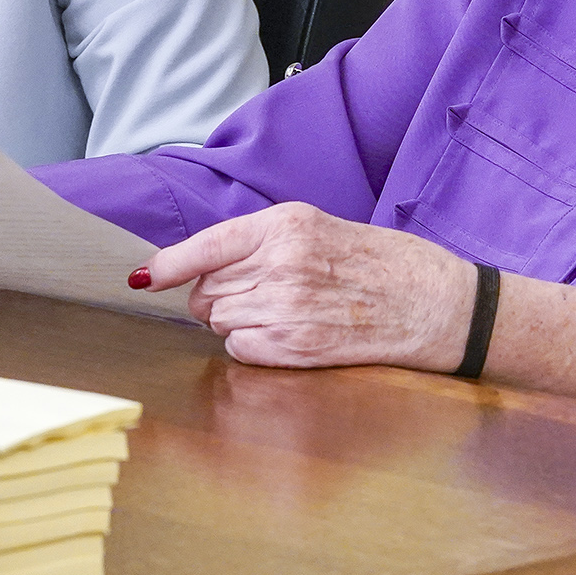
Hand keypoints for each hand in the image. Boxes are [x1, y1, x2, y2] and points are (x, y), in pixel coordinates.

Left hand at [139, 202, 473, 370]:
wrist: (432, 301)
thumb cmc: (378, 261)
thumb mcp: (316, 226)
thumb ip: (258, 241)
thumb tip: (196, 269)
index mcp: (285, 225)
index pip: (206, 246)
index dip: (167, 265)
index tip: (143, 277)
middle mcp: (281, 263)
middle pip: (206, 290)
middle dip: (218, 294)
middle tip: (262, 291)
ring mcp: (289, 307)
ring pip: (220, 321)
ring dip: (237, 320)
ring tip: (284, 310)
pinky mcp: (299, 346)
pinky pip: (242, 350)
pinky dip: (253, 346)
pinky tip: (288, 334)